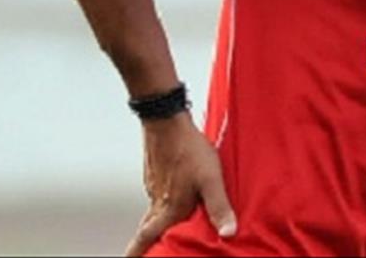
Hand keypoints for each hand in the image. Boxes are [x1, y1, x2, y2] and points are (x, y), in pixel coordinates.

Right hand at [125, 112, 236, 255]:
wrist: (166, 120)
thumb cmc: (189, 148)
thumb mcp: (211, 179)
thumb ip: (219, 207)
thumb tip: (229, 232)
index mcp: (169, 208)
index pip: (147, 238)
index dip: (136, 252)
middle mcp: (157, 200)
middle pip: (146, 228)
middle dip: (143, 242)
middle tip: (139, 251)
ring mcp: (154, 185)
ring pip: (152, 211)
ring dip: (154, 222)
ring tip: (163, 227)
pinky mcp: (155, 172)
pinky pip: (156, 194)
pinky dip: (161, 203)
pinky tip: (172, 196)